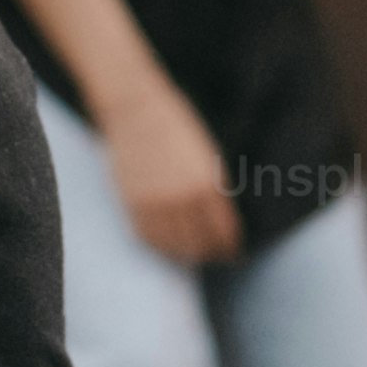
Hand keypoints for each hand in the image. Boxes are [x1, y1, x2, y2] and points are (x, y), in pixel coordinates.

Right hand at [106, 87, 242, 268]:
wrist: (135, 108)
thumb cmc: (176, 125)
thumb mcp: (207, 155)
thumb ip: (214, 188)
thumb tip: (221, 219)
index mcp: (208, 184)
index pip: (223, 232)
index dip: (230, 247)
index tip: (234, 252)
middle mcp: (182, 198)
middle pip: (200, 244)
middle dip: (211, 254)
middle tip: (216, 257)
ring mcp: (155, 203)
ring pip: (174, 246)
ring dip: (186, 253)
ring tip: (193, 254)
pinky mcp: (132, 203)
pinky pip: (149, 237)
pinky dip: (160, 245)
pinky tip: (167, 245)